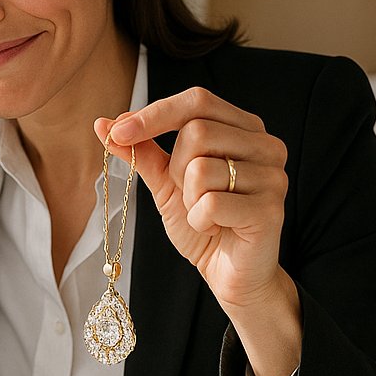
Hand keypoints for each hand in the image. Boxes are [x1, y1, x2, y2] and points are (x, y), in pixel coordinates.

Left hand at [94, 87, 288, 312]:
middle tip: (188, 195)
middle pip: (196, 132)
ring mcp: (273, 176)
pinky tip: (215, 229)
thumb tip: (103, 124)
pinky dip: (200, 221)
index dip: (154, 114)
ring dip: (188, 200)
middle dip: (175, 169)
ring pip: (201, 169)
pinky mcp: (270, 209)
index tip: (116, 131)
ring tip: (205, 215)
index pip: (197, 100)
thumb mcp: (165, 182)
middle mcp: (266, 145)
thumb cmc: (203, 223)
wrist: (229, 274)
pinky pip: (211, 204)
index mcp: (243, 128)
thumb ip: (141, 151)